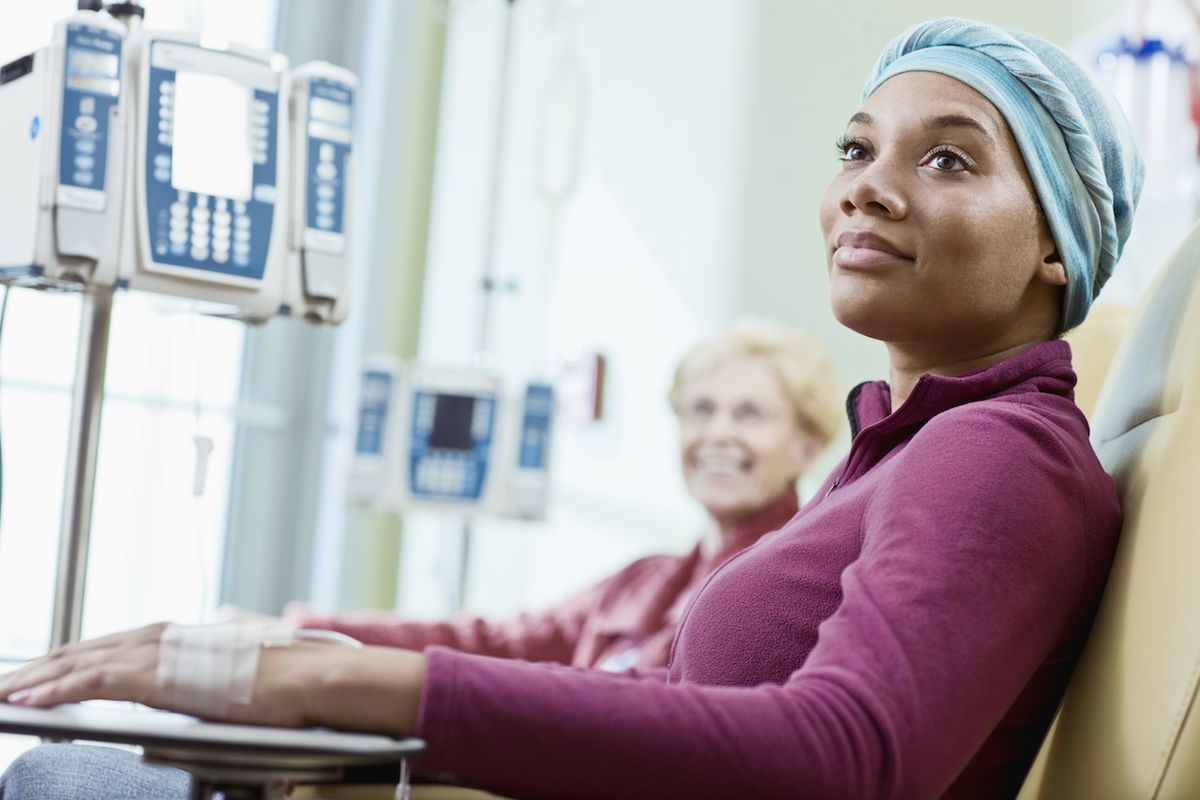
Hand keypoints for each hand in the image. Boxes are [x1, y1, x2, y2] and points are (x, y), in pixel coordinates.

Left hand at [0, 623, 427, 735]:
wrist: (309, 677)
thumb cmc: (283, 680)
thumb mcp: (229, 673)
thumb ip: (198, 674)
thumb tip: (194, 682)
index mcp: (176, 637)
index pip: (107, 647)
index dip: (68, 661)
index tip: (38, 674)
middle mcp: (162, 637)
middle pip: (84, 649)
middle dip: (41, 667)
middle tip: (9, 683)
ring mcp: (159, 654)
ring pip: (80, 661)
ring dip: (38, 677)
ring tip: (8, 692)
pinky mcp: (159, 676)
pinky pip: (94, 681)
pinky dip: (58, 688)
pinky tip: (32, 700)